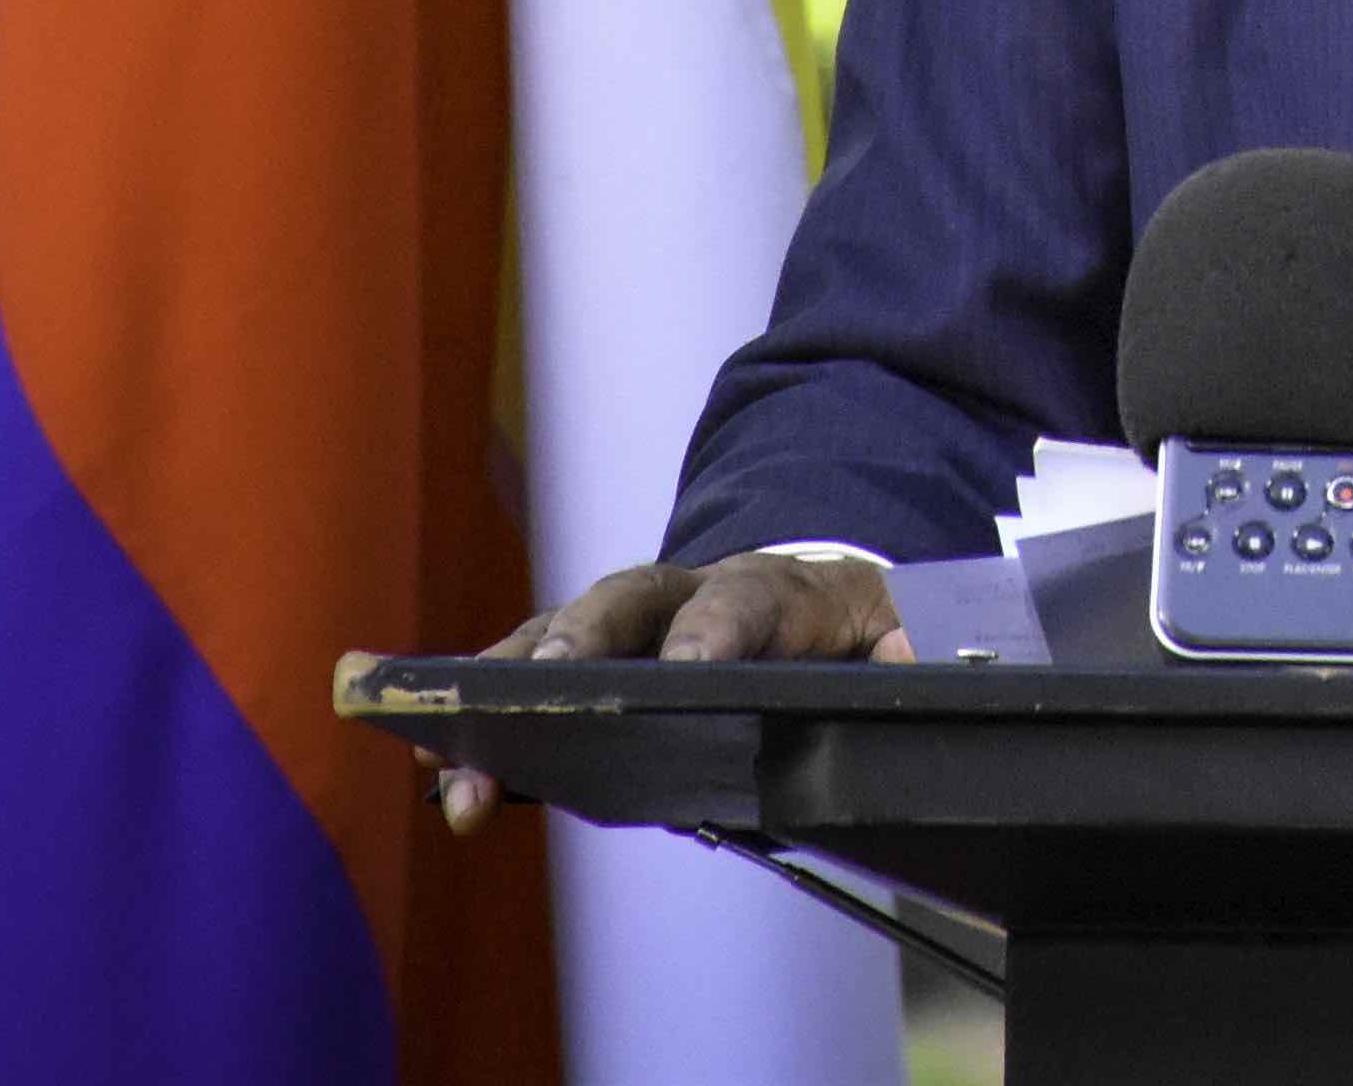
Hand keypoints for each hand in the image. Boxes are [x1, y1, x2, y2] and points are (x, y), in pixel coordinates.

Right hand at [429, 550, 909, 827]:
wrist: (814, 598)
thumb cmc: (853, 629)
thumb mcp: (908, 632)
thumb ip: (919, 646)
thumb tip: (914, 660)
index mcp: (774, 590)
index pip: (745, 600)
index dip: (716, 628)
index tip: (688, 664)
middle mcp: (684, 592)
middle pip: (621, 601)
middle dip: (576, 643)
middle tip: (538, 689)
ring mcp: (622, 625)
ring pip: (551, 640)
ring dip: (496, 696)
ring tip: (449, 759)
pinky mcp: (580, 662)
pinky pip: (520, 679)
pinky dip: (474, 713)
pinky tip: (434, 763)